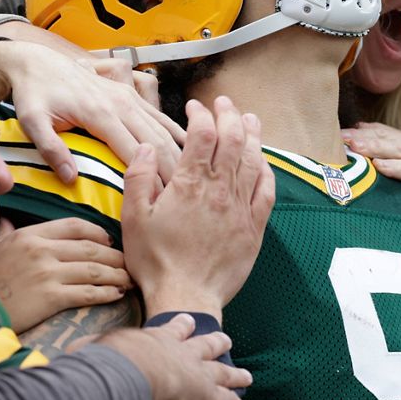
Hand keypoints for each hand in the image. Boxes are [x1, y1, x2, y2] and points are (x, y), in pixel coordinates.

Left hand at [0, 34, 184, 184]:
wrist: (36, 61)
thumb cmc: (33, 92)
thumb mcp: (32, 121)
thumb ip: (51, 149)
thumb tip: (71, 179)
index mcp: (100, 114)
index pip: (133, 152)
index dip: (150, 177)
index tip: (161, 200)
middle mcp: (121, 103)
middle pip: (156, 141)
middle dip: (172, 169)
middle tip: (183, 197)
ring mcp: (128, 97)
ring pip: (162, 128)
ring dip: (178, 152)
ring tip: (190, 179)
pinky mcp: (129, 94)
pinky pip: (158, 114)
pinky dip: (175, 131)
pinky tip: (188, 146)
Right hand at [0, 218, 132, 332]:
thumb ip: (8, 235)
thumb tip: (9, 222)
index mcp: (29, 234)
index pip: (75, 225)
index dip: (98, 233)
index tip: (109, 242)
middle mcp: (40, 249)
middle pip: (91, 248)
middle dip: (115, 257)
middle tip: (128, 263)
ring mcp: (46, 273)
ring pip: (94, 269)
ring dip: (117, 275)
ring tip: (129, 280)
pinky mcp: (50, 297)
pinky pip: (87, 293)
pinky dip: (106, 293)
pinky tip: (117, 295)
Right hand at [97, 313, 255, 399]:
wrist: (135, 372)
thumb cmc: (111, 362)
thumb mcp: (96, 351)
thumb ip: (87, 352)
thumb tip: (68, 354)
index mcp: (159, 339)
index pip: (173, 329)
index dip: (182, 326)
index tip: (189, 320)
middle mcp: (184, 352)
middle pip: (206, 345)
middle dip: (217, 343)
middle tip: (226, 339)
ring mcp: (201, 373)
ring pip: (224, 372)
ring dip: (236, 375)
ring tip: (247, 376)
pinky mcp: (211, 397)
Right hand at [122, 97, 273, 320]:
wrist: (187, 297)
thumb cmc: (156, 261)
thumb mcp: (134, 219)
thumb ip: (139, 179)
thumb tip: (147, 147)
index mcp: (190, 185)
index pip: (202, 134)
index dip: (201, 114)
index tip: (194, 107)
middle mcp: (219, 191)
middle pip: (233, 140)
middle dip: (229, 115)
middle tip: (224, 102)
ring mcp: (240, 208)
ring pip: (253, 161)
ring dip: (252, 135)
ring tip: (250, 118)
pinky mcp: (254, 227)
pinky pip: (266, 191)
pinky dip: (266, 170)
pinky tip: (263, 161)